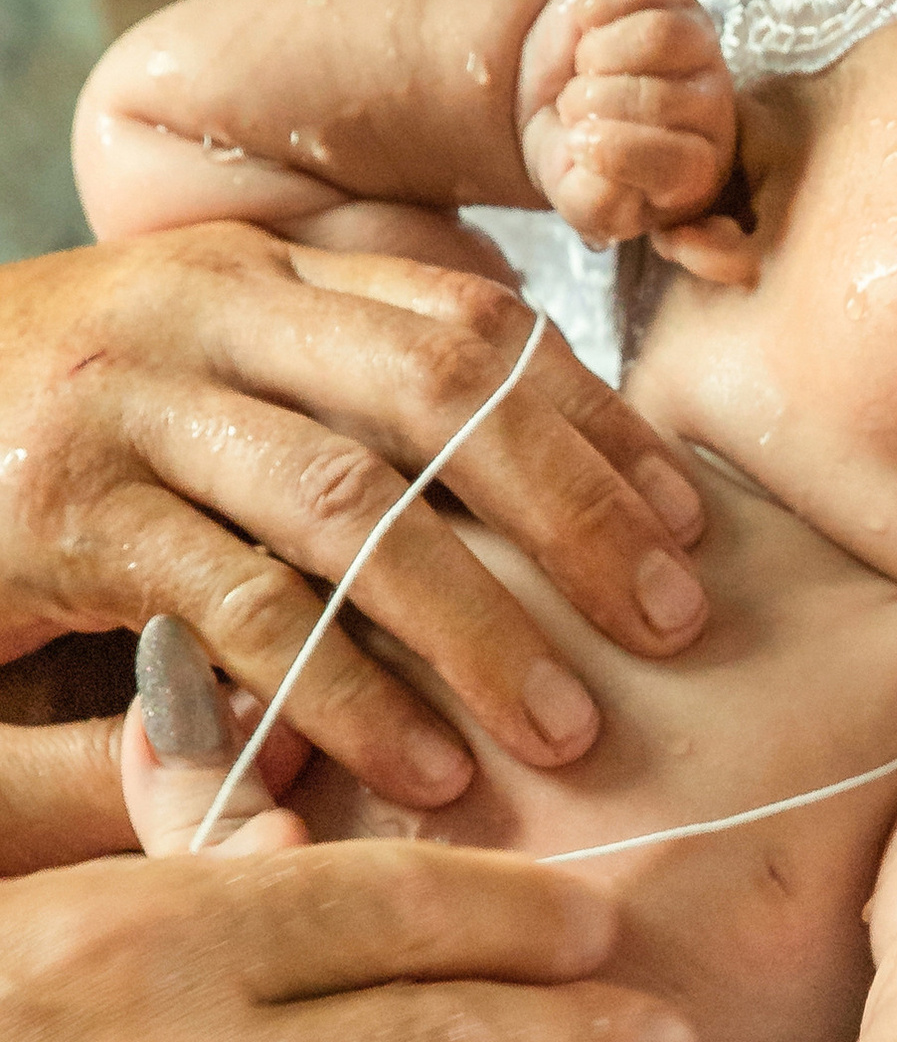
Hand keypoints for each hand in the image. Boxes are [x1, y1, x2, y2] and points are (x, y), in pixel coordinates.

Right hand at [0, 228, 708, 861]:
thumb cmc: (49, 433)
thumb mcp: (197, 382)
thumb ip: (332, 403)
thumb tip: (523, 488)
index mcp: (260, 274)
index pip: (471, 322)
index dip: (593, 420)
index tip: (688, 522)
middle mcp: (205, 314)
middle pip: (441, 391)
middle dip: (573, 510)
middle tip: (672, 625)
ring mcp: (131, 405)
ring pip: (350, 503)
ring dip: (475, 624)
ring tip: (563, 730)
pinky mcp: (64, 515)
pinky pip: (236, 606)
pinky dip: (338, 692)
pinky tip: (413, 767)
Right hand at [516, 0, 734, 248]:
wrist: (549, 96)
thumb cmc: (573, 154)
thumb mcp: (577, 196)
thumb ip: (594, 202)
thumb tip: (598, 158)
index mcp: (701, 168)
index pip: (681, 162)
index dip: (617, 153)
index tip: (580, 145)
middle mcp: (714, 104)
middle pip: (660, 97)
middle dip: (593, 103)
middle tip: (575, 107)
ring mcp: (698, 39)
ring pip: (658, 37)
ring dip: (595, 56)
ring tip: (583, 71)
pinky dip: (591, 5)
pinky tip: (585, 28)